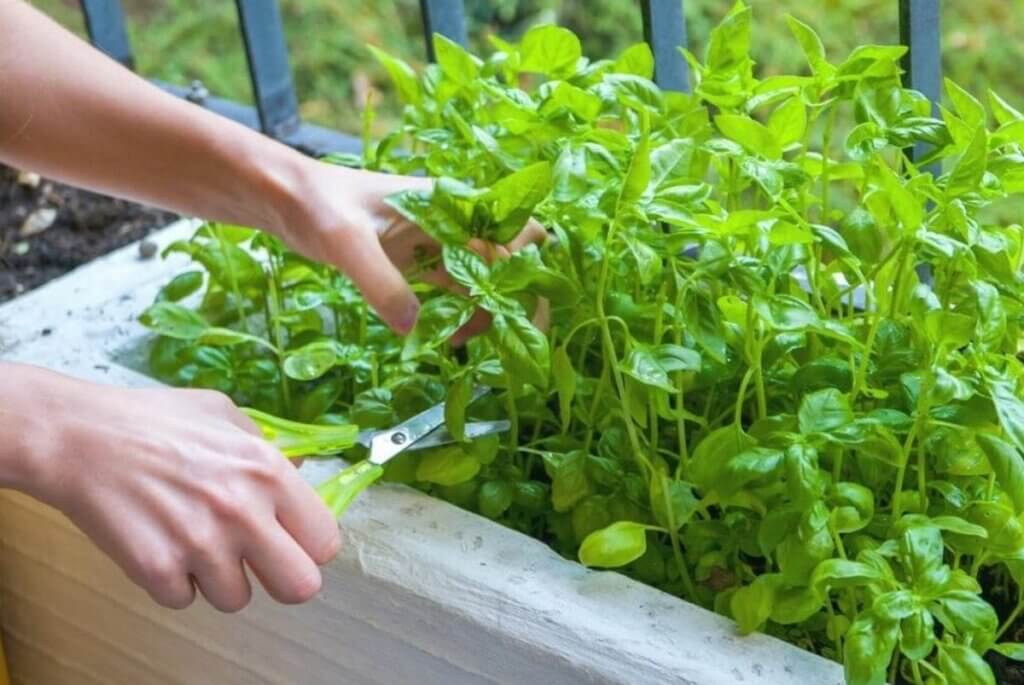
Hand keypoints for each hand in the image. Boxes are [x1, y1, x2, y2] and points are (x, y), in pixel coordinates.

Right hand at [10, 366, 338, 611]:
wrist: (78, 436)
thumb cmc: (151, 420)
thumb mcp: (224, 414)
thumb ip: (268, 449)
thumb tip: (300, 477)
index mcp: (268, 471)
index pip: (325, 541)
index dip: (309, 545)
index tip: (293, 541)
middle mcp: (242, 511)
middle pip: (301, 587)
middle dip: (282, 579)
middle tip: (258, 562)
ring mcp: (200, 544)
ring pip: (236, 599)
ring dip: (219, 578)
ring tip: (193, 540)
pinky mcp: (156, 570)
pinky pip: (184, 600)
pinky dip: (173, 581)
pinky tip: (160, 543)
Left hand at [275, 161, 546, 337]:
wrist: (286, 199)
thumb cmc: (318, 204)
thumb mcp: (345, 241)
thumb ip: (381, 283)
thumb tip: (415, 329)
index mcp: (452, 205)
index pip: (518, 233)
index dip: (528, 270)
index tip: (513, 310)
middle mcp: (456, 224)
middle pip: (513, 262)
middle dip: (518, 300)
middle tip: (509, 342)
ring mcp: (441, 244)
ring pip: (487, 281)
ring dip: (488, 312)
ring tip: (464, 344)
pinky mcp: (421, 263)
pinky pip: (457, 291)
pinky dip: (461, 315)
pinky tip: (444, 339)